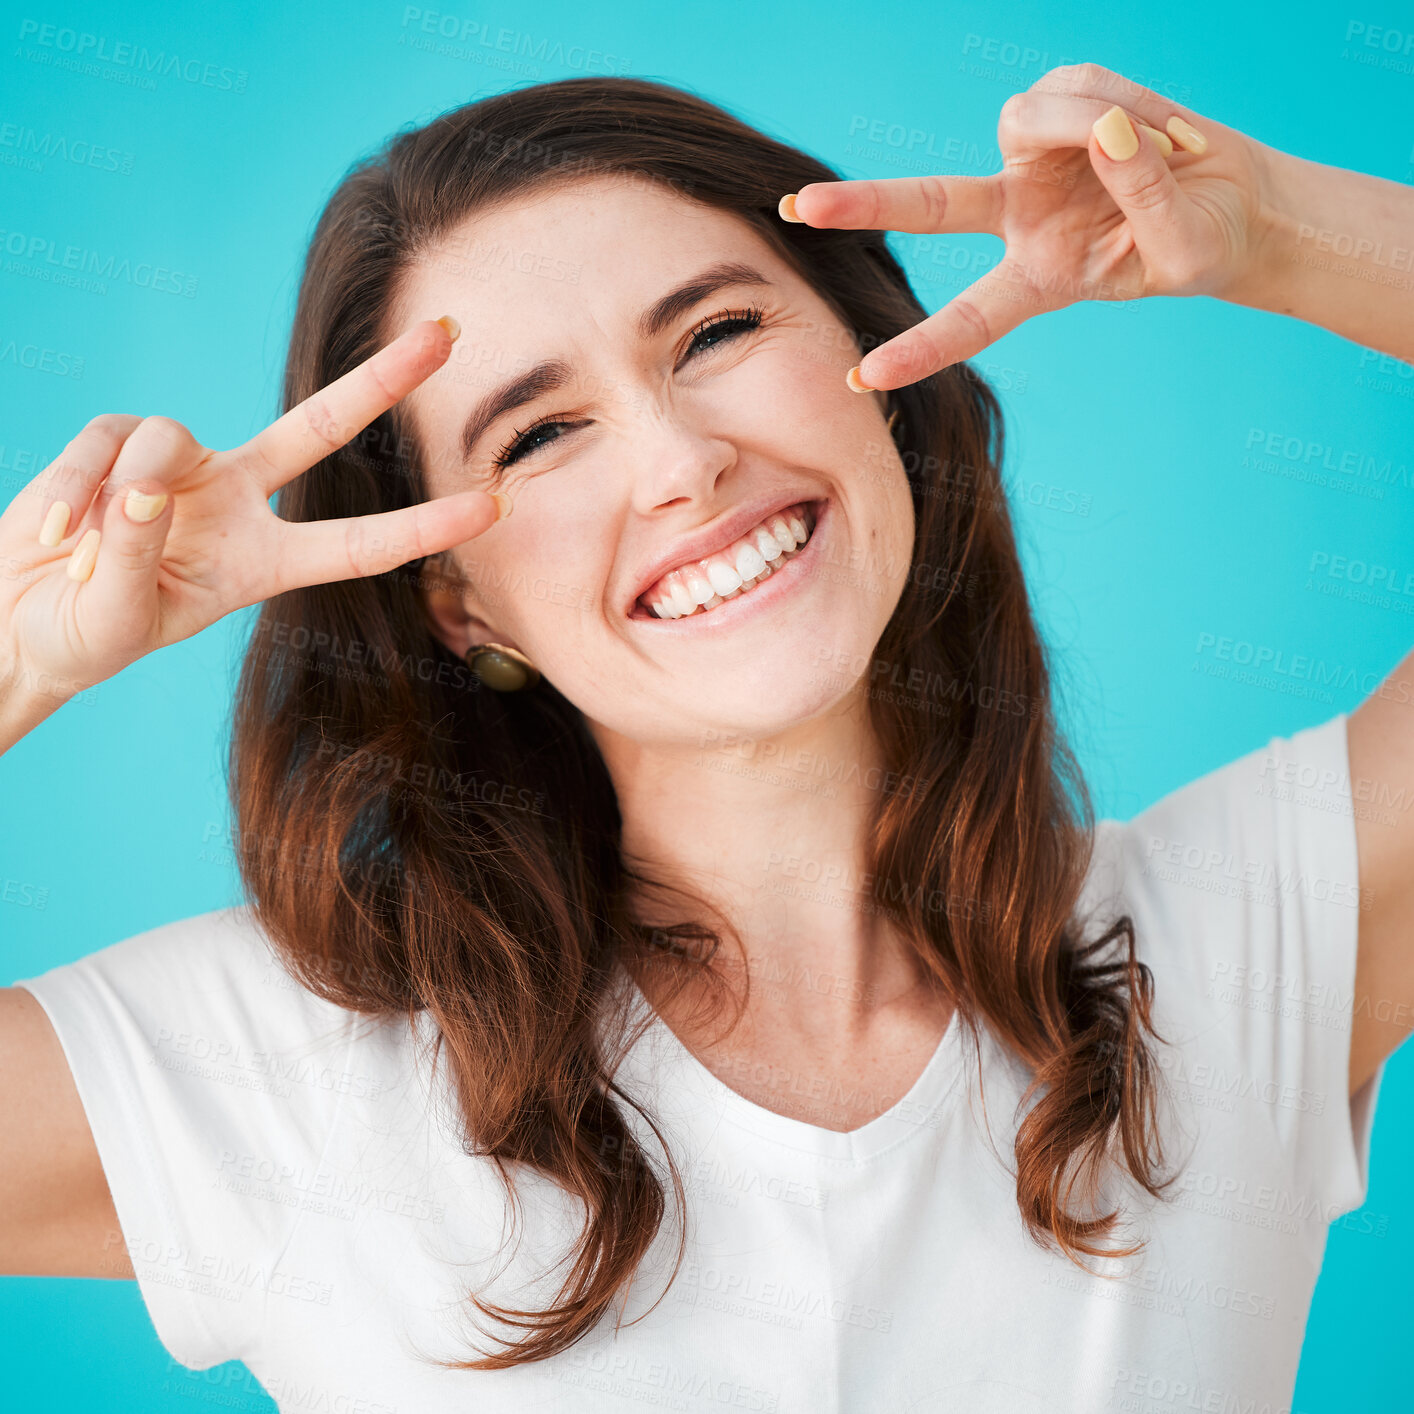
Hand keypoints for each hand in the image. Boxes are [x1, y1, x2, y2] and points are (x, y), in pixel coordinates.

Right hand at [0, 318, 502, 706]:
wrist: (20, 619)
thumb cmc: (83, 634)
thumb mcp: (120, 615)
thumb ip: (134, 551)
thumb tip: (140, 483)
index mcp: (265, 562)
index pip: (359, 543)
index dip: (426, 527)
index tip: (497, 506)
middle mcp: (239, 501)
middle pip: (324, 425)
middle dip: (384, 377)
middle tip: (449, 330)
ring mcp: (183, 466)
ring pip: (169, 440)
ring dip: (116, 497)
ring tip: (76, 552)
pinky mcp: (118, 441)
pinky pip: (105, 445)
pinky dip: (72, 491)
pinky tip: (52, 535)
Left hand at [782, 62, 1284, 389]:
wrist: (1235, 199)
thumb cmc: (1202, 244)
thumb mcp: (1181, 248)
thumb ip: (1142, 197)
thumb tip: (1105, 131)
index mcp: (1037, 278)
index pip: (970, 319)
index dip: (920, 348)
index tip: (863, 379)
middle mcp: (1019, 217)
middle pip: (930, 207)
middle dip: (866, 205)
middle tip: (800, 208)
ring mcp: (1034, 159)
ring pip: (1025, 122)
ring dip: (1090, 123)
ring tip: (1166, 146)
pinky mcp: (1063, 102)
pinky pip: (1074, 88)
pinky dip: (1123, 100)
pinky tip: (1162, 127)